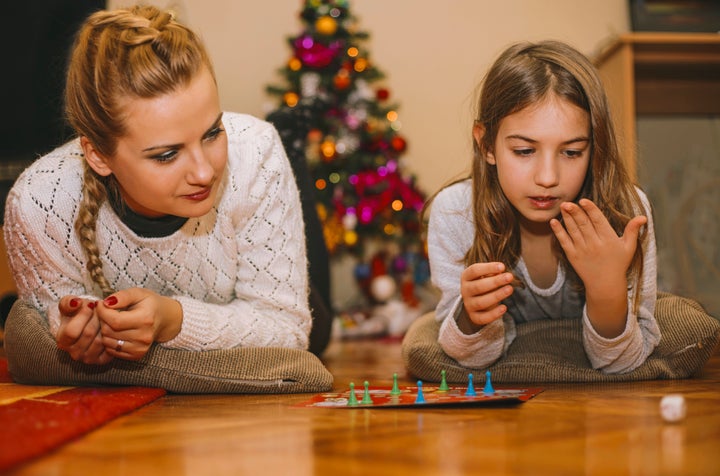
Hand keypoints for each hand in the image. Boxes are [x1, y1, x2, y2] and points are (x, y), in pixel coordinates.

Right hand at [56, 296, 112, 364]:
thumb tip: (75, 303)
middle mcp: (74, 353)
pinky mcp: (102, 360)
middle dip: (97, 318)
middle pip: (88, 334)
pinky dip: (112, 336)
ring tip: (105, 318)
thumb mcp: (69, 304)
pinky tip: (110, 328)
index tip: (91, 305)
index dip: (83, 316)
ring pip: (100, 340)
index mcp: (63, 341)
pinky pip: (110, 347)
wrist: (90, 322)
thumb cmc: (78, 313)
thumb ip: (68, 302)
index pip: (72, 331)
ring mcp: (88, 359)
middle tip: (101, 310)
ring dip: (105, 326)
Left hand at [95, 288, 182, 360]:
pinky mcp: (137, 355)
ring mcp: (141, 348)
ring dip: (104, 331)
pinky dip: (109, 341)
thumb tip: (106, 303)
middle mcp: (144, 336)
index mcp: (145, 319)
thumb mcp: (138, 293)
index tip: (101, 304)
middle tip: (107, 312)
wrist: (164, 319)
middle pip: (109, 331)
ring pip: (107, 342)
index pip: (114, 320)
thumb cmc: (150, 304)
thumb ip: (122, 296)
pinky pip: (112, 350)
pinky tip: (116, 332)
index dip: (102, 312)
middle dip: (102, 320)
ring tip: (112, 321)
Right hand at [460, 262, 514, 328]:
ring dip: (496, 295)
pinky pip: (483, 317)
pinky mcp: (474, 316)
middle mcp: (465, 290)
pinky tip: (504, 308)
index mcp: (466, 277)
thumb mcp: (486, 275)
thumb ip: (493, 273)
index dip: (488, 268)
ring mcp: (468, 304)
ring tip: (510, 289)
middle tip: (510, 277)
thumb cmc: (484, 283)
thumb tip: (502, 272)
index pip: (474, 270)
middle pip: (478, 286)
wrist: (475, 301)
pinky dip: (494, 314)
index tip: (503, 266)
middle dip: (495, 281)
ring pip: (481, 302)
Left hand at [550, 198, 645, 336]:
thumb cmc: (618, 264)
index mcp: (608, 239)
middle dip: (575, 212)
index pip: (598, 220)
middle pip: (583, 224)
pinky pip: (564, 241)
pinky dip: (558, 232)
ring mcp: (582, 250)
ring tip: (562, 207)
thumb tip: (643, 217)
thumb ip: (633, 231)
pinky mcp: (572, 256)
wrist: (605, 284)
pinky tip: (553, 222)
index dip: (590, 210)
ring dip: (566, 218)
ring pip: (573, 230)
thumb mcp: (629, 248)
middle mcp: (594, 243)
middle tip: (567, 202)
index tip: (583, 201)